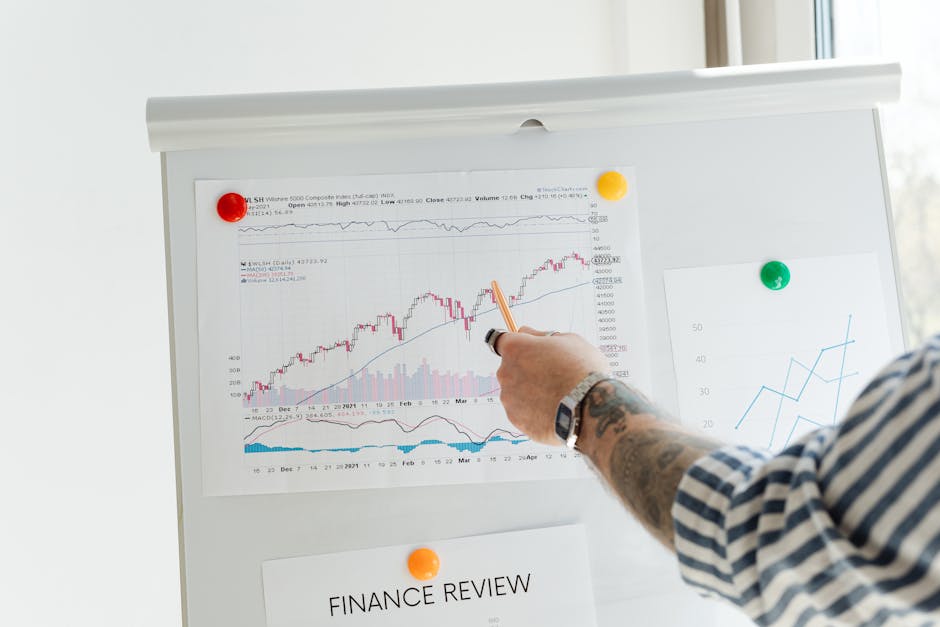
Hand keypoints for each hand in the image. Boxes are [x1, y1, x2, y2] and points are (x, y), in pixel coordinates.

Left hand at [493, 326, 609, 444]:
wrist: (591, 410)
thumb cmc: (582, 371)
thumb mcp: (569, 340)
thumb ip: (542, 335)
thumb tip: (526, 332)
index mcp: (515, 348)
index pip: (501, 341)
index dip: (517, 345)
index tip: (527, 350)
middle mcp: (506, 372)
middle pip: (510, 367)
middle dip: (526, 369)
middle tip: (552, 375)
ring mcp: (509, 398)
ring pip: (516, 391)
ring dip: (530, 391)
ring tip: (557, 395)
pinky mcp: (516, 420)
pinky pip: (522, 411)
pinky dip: (534, 411)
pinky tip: (554, 409)